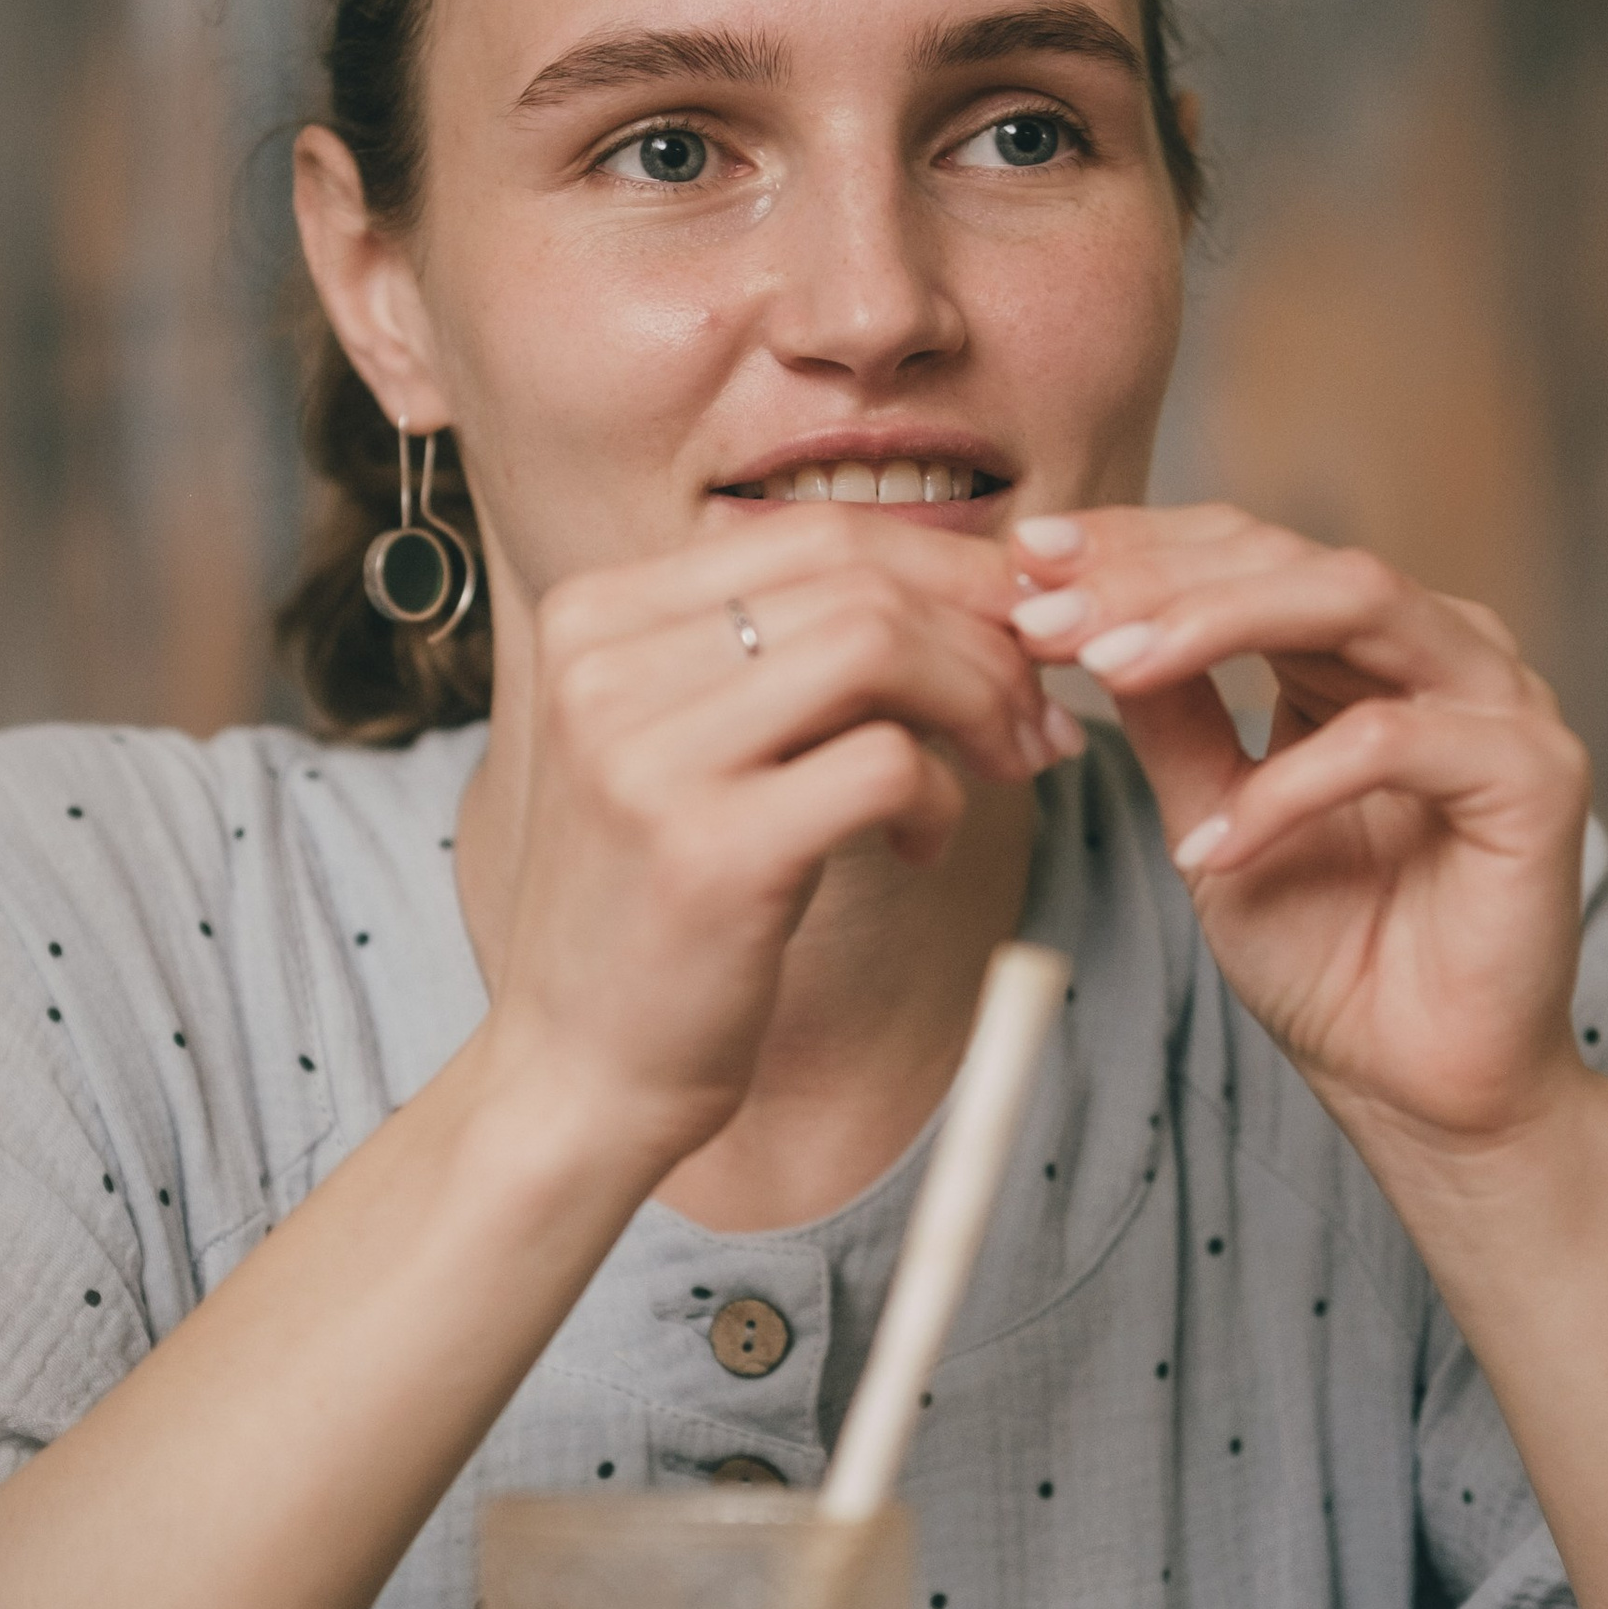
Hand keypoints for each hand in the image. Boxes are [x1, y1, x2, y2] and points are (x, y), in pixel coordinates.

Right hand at [486, 510, 1075, 1169]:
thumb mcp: (689, 750)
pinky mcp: (711, 848)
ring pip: (879, 645)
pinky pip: (885, 762)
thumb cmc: (657, 910)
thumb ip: (779, 659)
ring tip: (1000, 766)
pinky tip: (922, 845)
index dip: (945, 573)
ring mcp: (647, 754)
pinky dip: (940, 796)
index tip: (1015, 637)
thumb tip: (964, 590)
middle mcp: (604, 665)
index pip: (810, 534)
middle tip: (1034, 714)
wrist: (573, 1074)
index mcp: (595, 617)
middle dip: (982, 634)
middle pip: (856, 574)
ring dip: (978, 700)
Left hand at [1009, 506, 1590, 1172]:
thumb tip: (1080, 619)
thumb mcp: (1209, 817)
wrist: (1415, 1083)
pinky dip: (1291, 786)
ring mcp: (1499, 702)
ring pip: (1354, 601)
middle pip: (1291, 556)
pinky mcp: (1536, 773)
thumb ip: (1169, 718)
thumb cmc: (1326, 956)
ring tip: (1110, 667)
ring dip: (1218, 624)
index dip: (1137, 549)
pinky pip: (1396, 743)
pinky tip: (1212, 843)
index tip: (1023, 563)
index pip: (1247, 553)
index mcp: (1365, 647)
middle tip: (1045, 611)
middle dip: (1157, 578)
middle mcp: (1441, 650)